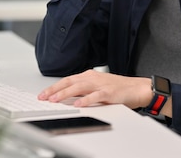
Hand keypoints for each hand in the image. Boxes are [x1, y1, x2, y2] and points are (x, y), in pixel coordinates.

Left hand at [37, 70, 151, 108]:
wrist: (137, 88)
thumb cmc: (117, 88)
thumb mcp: (96, 86)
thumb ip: (82, 90)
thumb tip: (66, 96)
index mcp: (88, 76)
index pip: (67, 80)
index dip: (54, 87)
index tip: (43, 94)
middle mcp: (92, 78)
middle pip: (69, 82)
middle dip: (55, 90)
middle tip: (43, 97)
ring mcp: (100, 84)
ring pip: (79, 87)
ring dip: (65, 93)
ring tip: (55, 100)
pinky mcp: (109, 92)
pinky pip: (95, 96)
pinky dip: (86, 99)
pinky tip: (78, 103)